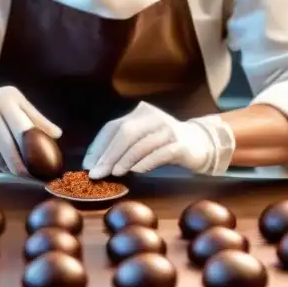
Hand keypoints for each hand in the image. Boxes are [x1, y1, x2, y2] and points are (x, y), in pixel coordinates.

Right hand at [0, 85, 60, 176]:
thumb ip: (34, 118)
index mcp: (12, 97)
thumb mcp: (11, 106)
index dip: (43, 143)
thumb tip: (57, 134)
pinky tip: (10, 171)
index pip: (33, 123)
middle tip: (41, 175)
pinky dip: (3, 165)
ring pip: (5, 149)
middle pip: (20, 136)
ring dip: (17, 166)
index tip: (52, 161)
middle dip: (31, 159)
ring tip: (27, 176)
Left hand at [82, 102, 234, 179]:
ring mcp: (168, 129)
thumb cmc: (163, 144)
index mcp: (140, 113)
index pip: (113, 127)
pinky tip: (136, 171)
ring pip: (141, 143)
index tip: (88, 163)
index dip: (99, 145)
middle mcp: (153, 117)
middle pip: (125, 133)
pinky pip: (160, 153)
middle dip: (108, 154)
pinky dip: (146, 162)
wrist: (199, 144)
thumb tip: (94, 163)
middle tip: (97, 172)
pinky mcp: (181, 144)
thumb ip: (121, 147)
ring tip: (115, 173)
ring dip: (125, 160)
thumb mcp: (141, 140)